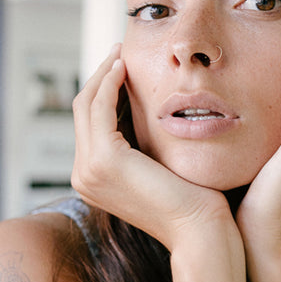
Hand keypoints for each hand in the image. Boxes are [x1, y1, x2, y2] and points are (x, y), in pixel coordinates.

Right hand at [71, 47, 232, 250]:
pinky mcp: (104, 159)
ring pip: (86, 104)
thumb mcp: (157, 167)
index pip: (89, 124)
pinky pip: (100, 108)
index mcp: (92, 179)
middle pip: (82, 111)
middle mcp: (83, 176)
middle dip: (99, 76)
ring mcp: (89, 169)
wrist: (198, 230)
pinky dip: (109, 83)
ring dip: (103, 73)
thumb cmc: (191, 203)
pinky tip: (124, 67)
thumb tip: (142, 110)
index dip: (101, 91)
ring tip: (121, 53)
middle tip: (119, 51)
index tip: (121, 67)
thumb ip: (142, 145)